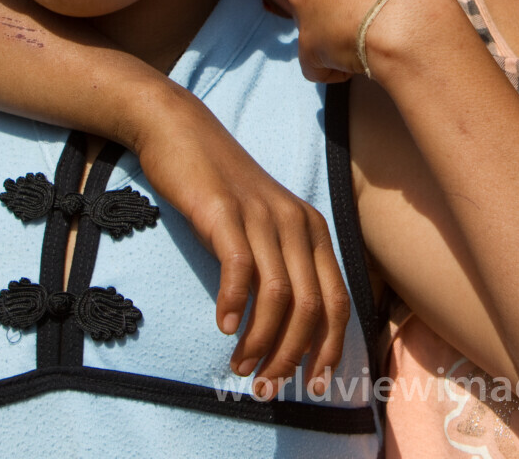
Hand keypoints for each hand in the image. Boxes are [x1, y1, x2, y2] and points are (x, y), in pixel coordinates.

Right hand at [130, 87, 350, 395]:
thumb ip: (282, 265)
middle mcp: (297, 222)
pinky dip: (234, 303)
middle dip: (293, 356)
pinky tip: (222, 326)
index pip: (338, 300)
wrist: (181, 130)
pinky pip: (240, 268)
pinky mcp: (225, 211)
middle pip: (313, 305)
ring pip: (280, 295)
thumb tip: (290, 329)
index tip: (314, 385)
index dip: (329, 348)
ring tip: (242, 367)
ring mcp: (262, 215)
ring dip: (262, 340)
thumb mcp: (264, 225)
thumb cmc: (220, 187)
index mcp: (313, 230)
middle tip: (268, 388)